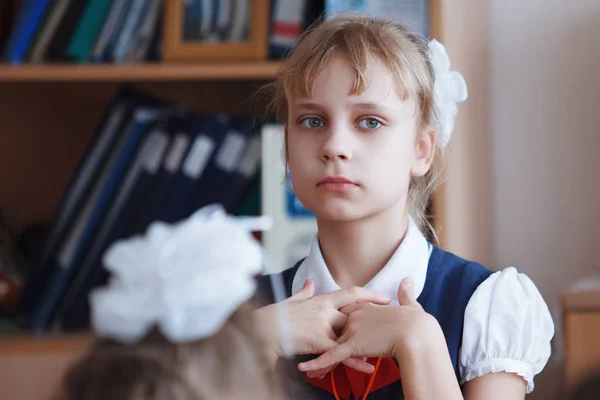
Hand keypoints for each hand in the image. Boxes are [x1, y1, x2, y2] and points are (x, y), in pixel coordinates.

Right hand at [253, 279, 390, 372]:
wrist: (264, 328)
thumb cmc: (276, 315)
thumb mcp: (292, 301)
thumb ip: (304, 293)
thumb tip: (309, 282)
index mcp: (321, 299)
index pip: (351, 293)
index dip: (370, 294)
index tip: (385, 297)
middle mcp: (325, 309)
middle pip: (356, 314)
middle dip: (375, 319)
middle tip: (393, 322)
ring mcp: (323, 325)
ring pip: (352, 333)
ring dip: (369, 340)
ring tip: (386, 346)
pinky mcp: (318, 341)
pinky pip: (341, 352)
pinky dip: (356, 359)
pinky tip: (369, 365)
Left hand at [298, 278, 442, 373]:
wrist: (417, 334)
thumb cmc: (416, 324)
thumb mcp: (410, 306)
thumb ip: (406, 295)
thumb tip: (407, 281)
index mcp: (365, 308)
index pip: (345, 313)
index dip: (337, 322)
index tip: (329, 328)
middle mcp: (355, 316)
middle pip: (333, 329)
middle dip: (322, 340)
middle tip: (311, 348)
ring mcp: (353, 330)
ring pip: (330, 344)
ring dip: (318, 357)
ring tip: (308, 369)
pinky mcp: (353, 345)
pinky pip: (331, 356)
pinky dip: (317, 363)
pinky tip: (305, 369)